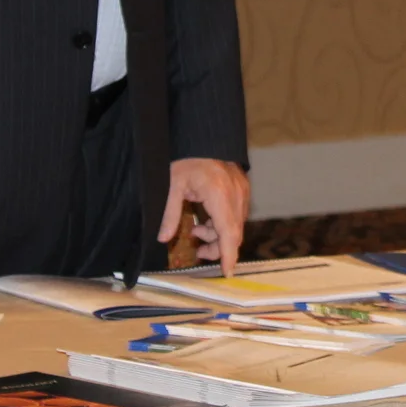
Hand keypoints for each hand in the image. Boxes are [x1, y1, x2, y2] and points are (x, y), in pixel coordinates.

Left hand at [161, 157, 250, 274]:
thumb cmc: (186, 157)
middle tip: (199, 252)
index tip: (227, 272)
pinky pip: (237, 213)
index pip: (228, 232)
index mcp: (219, 193)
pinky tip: (205, 220)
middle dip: (219, 248)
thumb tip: (163, 239)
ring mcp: (241, 189)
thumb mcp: (172, 185)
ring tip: (197, 232)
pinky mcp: (242, 187)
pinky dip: (223, 223)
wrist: (202, 134)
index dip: (228, 255)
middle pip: (234, 232)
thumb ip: (170, 214)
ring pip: (236, 224)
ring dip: (219, 235)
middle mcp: (236, 192)